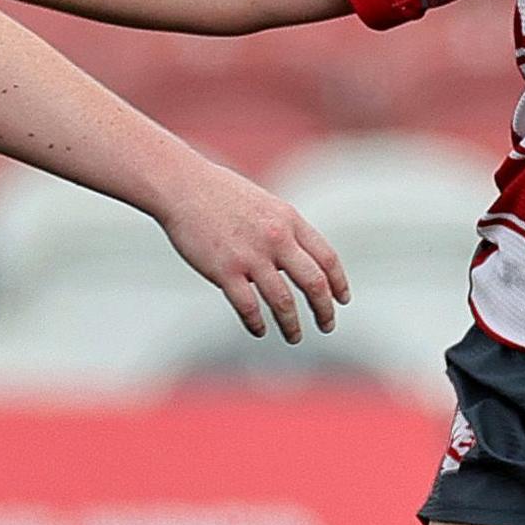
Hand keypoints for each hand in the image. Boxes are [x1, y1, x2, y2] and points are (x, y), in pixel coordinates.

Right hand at [152, 162, 350, 343]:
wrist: (182, 187)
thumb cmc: (221, 194)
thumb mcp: (265, 205)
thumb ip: (285, 230)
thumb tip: (300, 258)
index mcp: (289, 220)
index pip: (326, 258)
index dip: (338, 283)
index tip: (342, 300)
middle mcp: (276, 239)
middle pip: (313, 283)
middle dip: (324, 310)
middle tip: (327, 325)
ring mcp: (250, 256)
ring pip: (283, 302)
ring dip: (292, 325)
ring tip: (295, 337)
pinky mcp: (225, 270)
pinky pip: (248, 307)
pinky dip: (257, 324)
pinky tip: (260, 330)